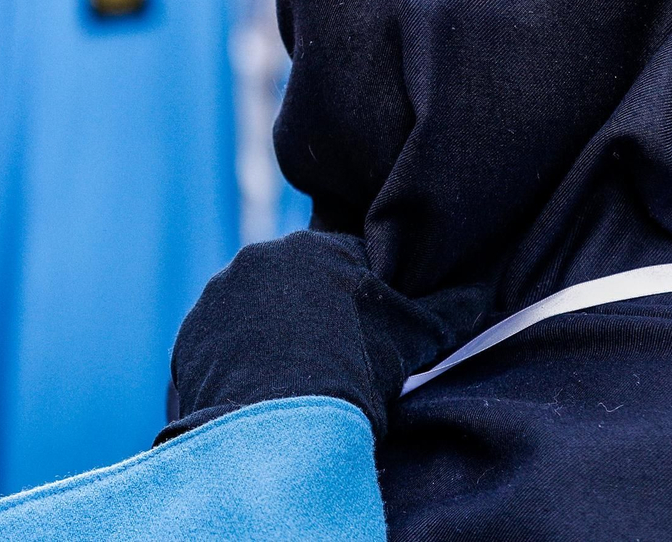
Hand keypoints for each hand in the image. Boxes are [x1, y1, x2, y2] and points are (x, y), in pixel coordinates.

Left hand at [163, 232, 485, 442]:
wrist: (283, 424)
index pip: (344, 264)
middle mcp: (261, 258)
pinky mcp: (192, 334)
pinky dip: (237, 363)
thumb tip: (479, 291)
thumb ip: (443, 308)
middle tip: (329, 359)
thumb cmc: (357, 375)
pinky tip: (259, 392)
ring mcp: (219, 295)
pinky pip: (220, 344)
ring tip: (291, 381)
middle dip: (310, 314)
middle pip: (294, 284)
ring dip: (269, 337)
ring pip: (253, 312)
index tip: (366, 334)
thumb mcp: (414, 338)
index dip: (359, 300)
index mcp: (315, 248)